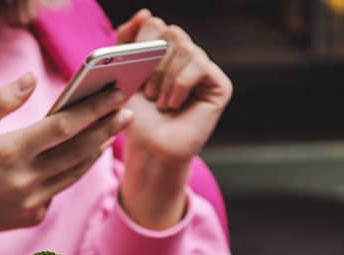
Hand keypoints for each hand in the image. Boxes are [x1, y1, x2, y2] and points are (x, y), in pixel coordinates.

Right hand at [0, 73, 132, 254]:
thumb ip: (0, 101)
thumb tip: (32, 78)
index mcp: (10, 152)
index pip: (63, 127)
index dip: (93, 110)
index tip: (114, 96)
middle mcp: (26, 180)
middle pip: (79, 151)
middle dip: (106, 129)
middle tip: (125, 111)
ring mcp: (32, 202)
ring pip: (75, 172)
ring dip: (96, 151)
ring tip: (111, 130)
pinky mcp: (33, 216)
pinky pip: (58, 189)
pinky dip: (71, 171)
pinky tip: (81, 155)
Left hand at [113, 10, 232, 229]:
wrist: (152, 151)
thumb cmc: (137, 119)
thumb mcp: (124, 77)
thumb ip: (127, 43)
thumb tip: (144, 12)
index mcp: (164, 52)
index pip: (155, 24)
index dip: (142, 37)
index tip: (132, 58)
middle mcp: (186, 57)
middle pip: (172, 32)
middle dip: (154, 60)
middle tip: (147, 91)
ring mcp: (204, 69)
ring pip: (186, 48)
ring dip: (166, 77)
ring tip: (159, 102)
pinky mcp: (219, 84)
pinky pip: (200, 64)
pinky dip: (181, 83)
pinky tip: (173, 104)